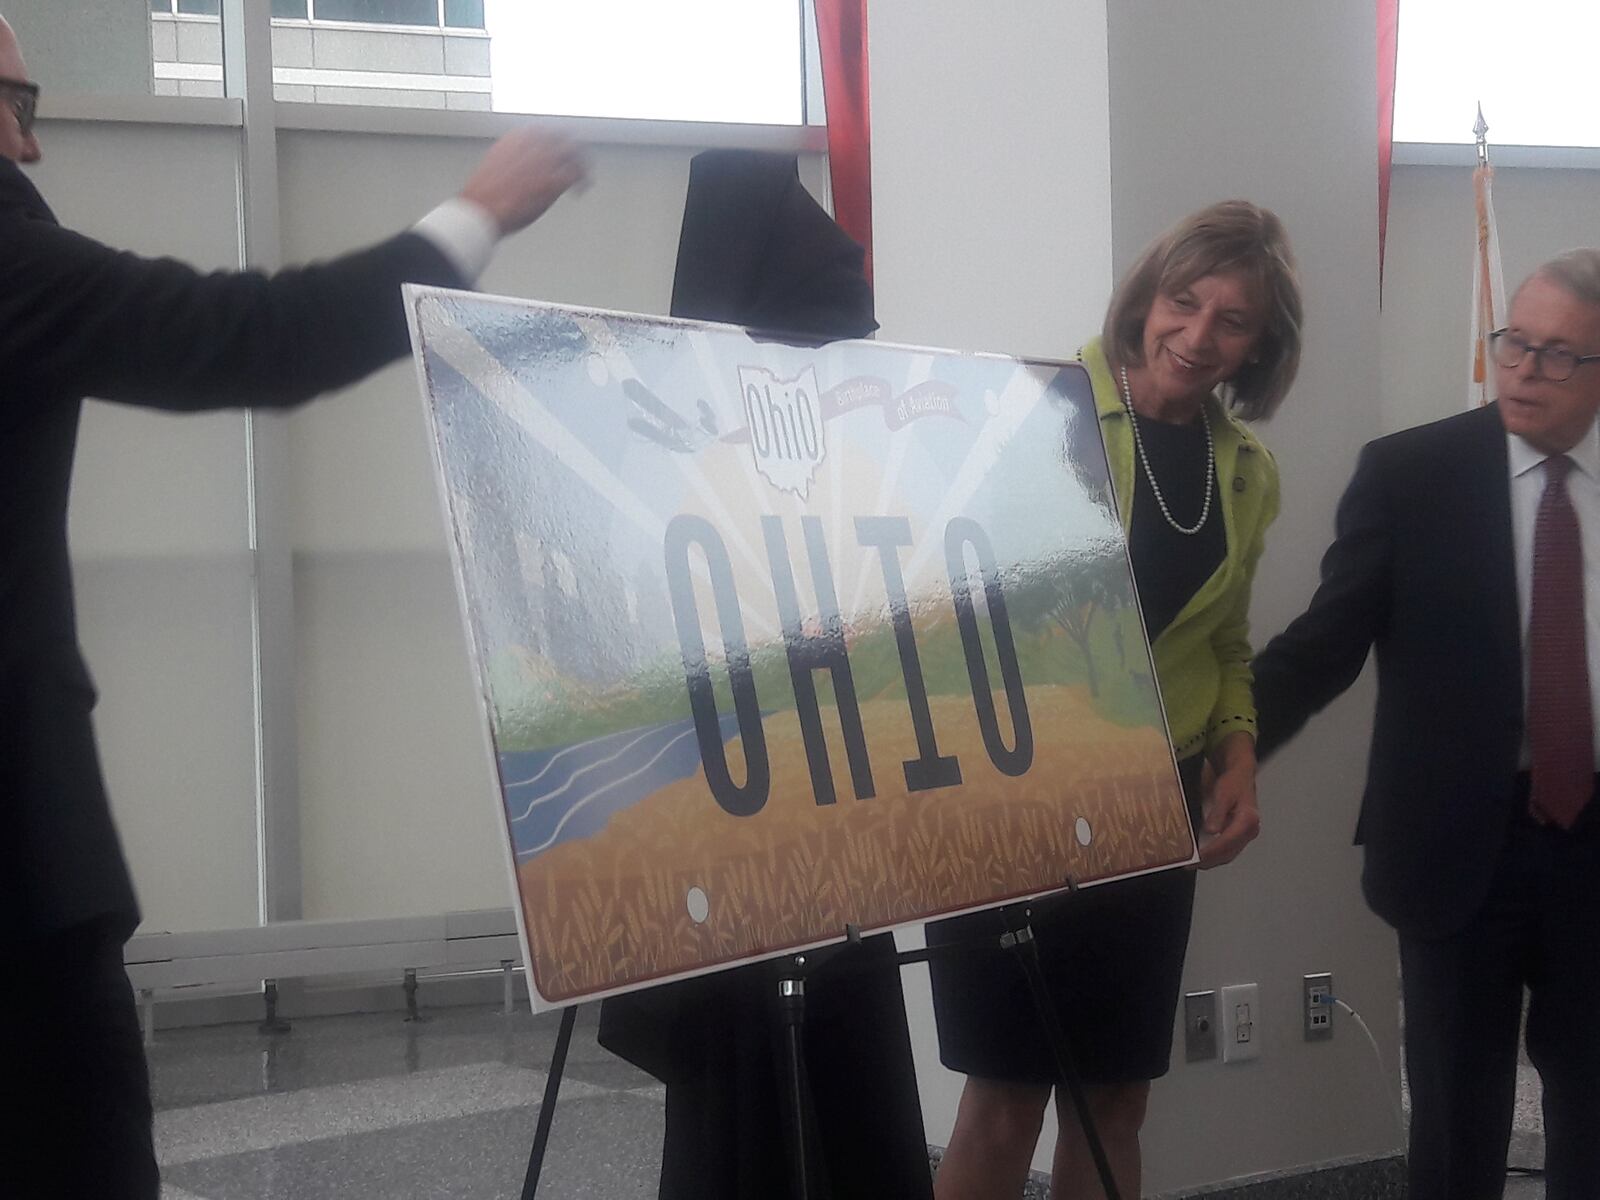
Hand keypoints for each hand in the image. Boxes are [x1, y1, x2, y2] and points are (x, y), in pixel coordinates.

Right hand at [460, 127, 587, 235]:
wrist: (480, 208)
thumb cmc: (486, 193)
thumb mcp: (499, 162)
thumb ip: (518, 157)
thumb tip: (529, 162)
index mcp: (519, 136)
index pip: (549, 130)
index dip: (559, 141)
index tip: (563, 151)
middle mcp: (534, 143)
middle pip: (566, 138)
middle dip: (575, 150)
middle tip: (580, 163)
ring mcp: (545, 161)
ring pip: (576, 154)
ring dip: (583, 165)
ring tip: (584, 178)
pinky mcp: (552, 180)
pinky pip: (576, 174)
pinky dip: (582, 182)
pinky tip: (580, 191)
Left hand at [1196, 738, 1259, 868]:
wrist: (1241, 776)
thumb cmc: (1233, 782)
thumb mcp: (1223, 793)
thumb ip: (1218, 813)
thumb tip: (1211, 831)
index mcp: (1247, 820)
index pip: (1227, 841)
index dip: (1211, 852)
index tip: (1197, 858)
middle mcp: (1250, 830)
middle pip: (1229, 852)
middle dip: (1210, 861)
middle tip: (1190, 865)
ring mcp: (1246, 834)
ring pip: (1229, 854)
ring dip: (1212, 861)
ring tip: (1194, 863)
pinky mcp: (1240, 835)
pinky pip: (1228, 850)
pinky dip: (1216, 855)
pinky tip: (1203, 856)